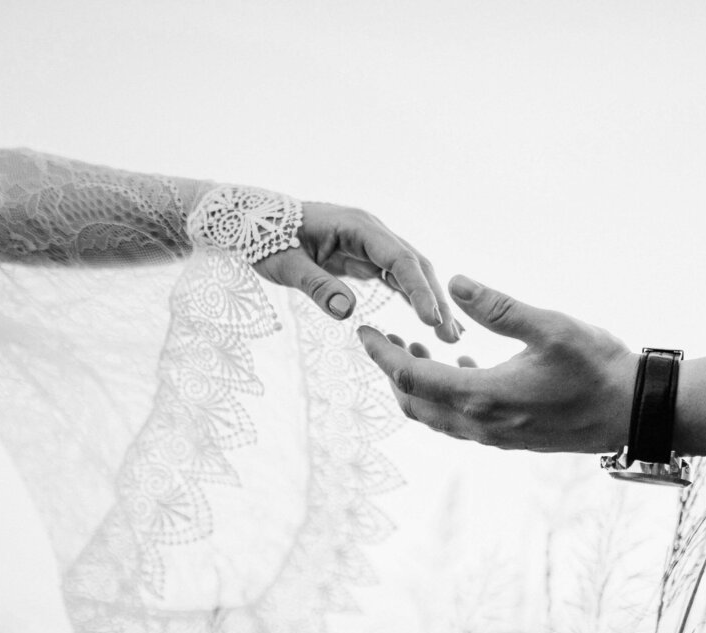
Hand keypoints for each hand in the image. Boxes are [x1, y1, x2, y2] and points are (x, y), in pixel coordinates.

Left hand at [258, 202, 459, 341]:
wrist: (253, 222)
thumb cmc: (266, 239)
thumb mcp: (286, 264)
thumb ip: (316, 286)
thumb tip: (346, 312)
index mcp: (357, 227)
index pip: (399, 259)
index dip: (419, 290)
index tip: (432, 320)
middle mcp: (371, 230)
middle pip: (415, 265)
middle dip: (436, 300)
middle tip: (452, 336)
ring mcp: (371, 242)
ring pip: (411, 272)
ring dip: (430, 301)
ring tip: (450, 335)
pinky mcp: (366, 255)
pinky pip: (396, 276)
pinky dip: (414, 297)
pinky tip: (428, 320)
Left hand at [358, 275, 637, 452]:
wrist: (635, 413)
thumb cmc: (599, 368)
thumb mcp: (552, 328)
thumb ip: (500, 307)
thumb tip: (454, 282)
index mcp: (483, 396)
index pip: (412, 376)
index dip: (382, 354)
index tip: (364, 331)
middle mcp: (483, 423)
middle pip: (415, 403)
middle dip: (393, 371)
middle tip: (384, 337)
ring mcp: (496, 436)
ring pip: (436, 416)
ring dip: (418, 385)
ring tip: (416, 346)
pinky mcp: (511, 439)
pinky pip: (461, 422)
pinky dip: (445, 396)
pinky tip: (460, 366)